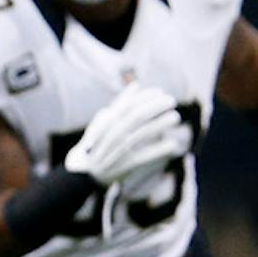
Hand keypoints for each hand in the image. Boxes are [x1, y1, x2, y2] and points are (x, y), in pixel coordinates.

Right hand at [64, 85, 187, 184]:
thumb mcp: (103, 120)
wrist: (82, 171)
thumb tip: (136, 85)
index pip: (128, 104)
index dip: (145, 97)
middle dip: (155, 107)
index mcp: (107, 121)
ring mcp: (119, 149)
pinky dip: (158, 150)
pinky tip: (172, 144)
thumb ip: (121, 103)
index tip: (160, 91)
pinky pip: (144, 156)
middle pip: (137, 116)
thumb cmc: (96, 142)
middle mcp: (113, 133)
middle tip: (171, 101)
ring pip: (141, 134)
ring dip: (160, 124)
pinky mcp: (125, 165)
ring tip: (175, 117)